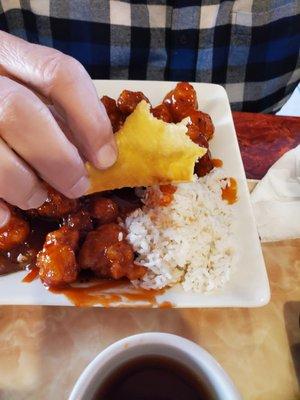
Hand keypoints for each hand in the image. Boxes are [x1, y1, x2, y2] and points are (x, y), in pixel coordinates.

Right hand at [0, 32, 116, 226]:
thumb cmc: (3, 103)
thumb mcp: (25, 90)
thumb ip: (54, 113)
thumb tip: (95, 156)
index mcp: (5, 54)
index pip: (59, 74)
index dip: (91, 120)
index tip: (106, 159)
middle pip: (22, 112)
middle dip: (58, 159)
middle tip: (77, 187)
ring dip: (23, 183)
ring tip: (36, 197)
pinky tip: (4, 215)